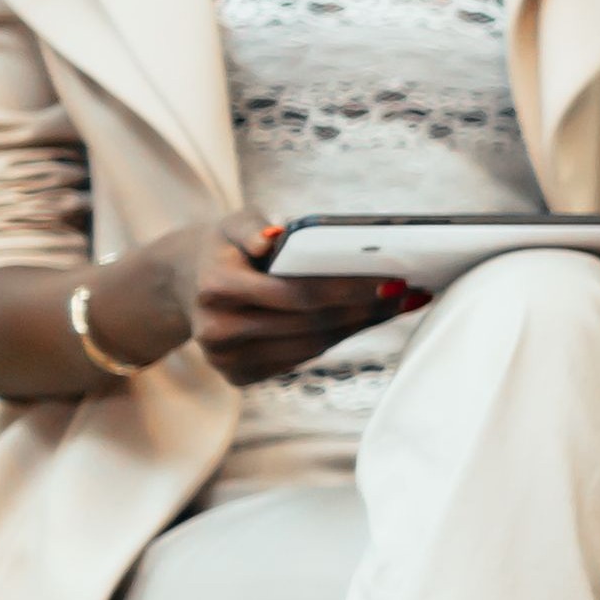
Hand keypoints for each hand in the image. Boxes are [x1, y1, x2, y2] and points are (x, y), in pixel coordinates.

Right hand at [141, 211, 395, 383]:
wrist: (187, 283)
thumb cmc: (226, 246)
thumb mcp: (233, 223)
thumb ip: (253, 225)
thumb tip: (276, 237)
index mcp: (215, 289)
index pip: (296, 294)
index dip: (349, 289)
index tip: (395, 280)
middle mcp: (217, 331)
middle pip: (310, 324)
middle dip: (366, 309)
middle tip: (412, 293)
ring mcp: (225, 359)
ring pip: (311, 345)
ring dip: (359, 325)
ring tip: (401, 304)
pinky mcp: (238, 376)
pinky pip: (300, 358)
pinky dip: (337, 338)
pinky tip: (367, 318)